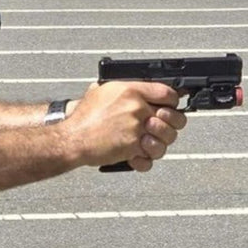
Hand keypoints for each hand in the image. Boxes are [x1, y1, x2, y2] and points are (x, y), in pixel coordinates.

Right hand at [61, 82, 180, 169]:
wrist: (72, 138)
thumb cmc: (83, 118)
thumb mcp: (98, 92)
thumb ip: (119, 89)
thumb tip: (132, 88)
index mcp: (130, 90)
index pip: (167, 92)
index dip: (172, 101)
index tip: (169, 106)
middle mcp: (136, 108)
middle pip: (174, 117)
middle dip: (171, 124)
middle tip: (160, 127)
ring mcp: (137, 128)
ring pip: (168, 138)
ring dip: (159, 142)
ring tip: (146, 142)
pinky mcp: (134, 147)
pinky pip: (152, 157)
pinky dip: (146, 159)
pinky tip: (137, 154)